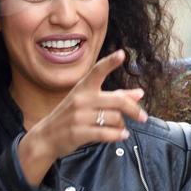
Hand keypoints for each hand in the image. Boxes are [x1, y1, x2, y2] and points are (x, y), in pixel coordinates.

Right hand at [17, 50, 146, 185]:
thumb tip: (140, 93)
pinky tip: (122, 136)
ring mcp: (79, 116)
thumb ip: (115, 97)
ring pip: (115, 119)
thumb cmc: (71, 116)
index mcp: (83, 88)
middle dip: (134, 109)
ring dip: (122, 126)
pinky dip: (118, 136)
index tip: (122, 54)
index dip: (110, 62)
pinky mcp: (79, 133)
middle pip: (117, 100)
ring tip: (120, 129)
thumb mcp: (88, 102)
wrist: (47, 136)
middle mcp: (81, 99)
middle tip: (143, 117)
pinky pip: (107, 134)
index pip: (97, 71)